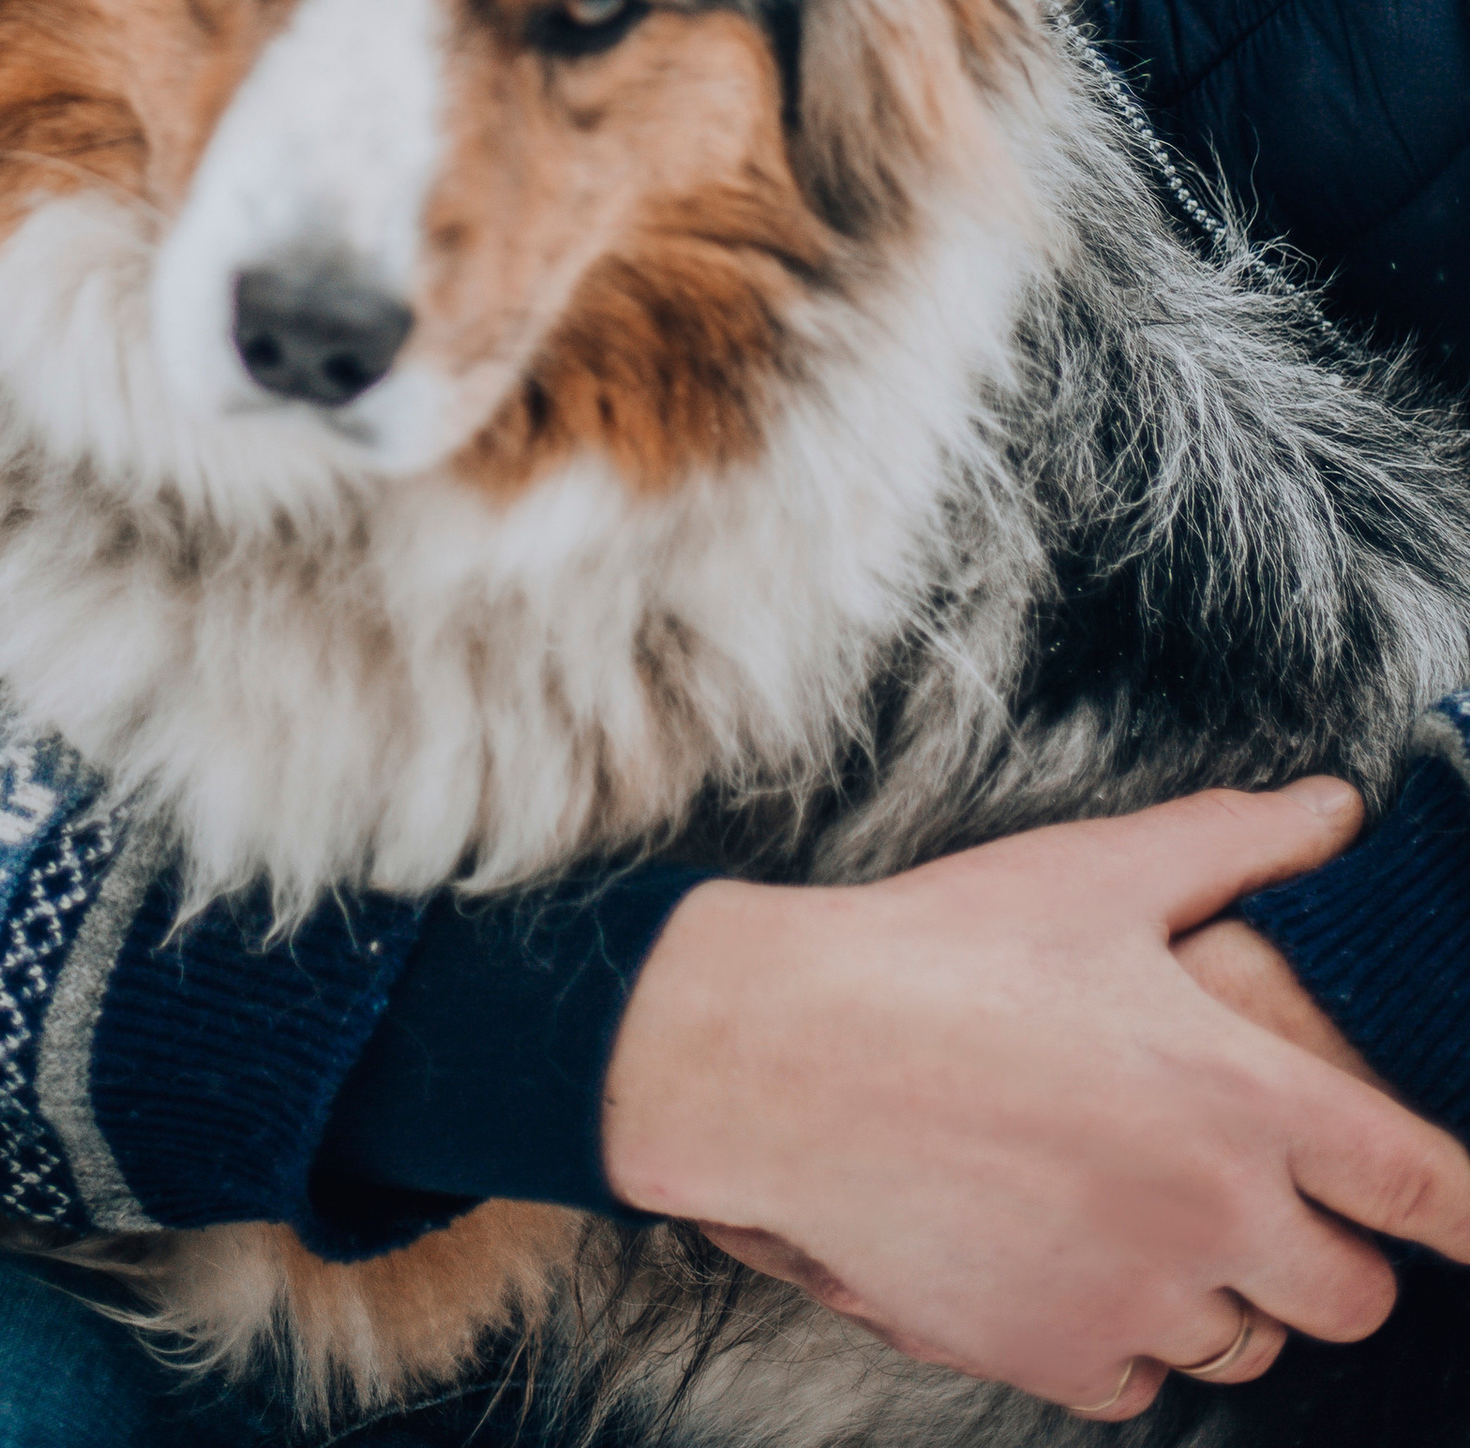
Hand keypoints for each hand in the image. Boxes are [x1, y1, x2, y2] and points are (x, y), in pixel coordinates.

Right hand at [602, 781, 1469, 1421]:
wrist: (781, 1059)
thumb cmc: (939, 951)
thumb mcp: (1094, 874)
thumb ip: (1234, 843)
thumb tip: (1336, 807)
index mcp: (1243, 1095)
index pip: (1424, 1188)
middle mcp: (1213, 1214)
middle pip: (1354, 1298)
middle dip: (1333, 1256)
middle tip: (1272, 1198)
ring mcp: (1138, 1298)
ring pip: (1248, 1343)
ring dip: (1227, 1293)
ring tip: (1149, 1212)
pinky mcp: (1059, 1356)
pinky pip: (1145, 1378)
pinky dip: (1128, 1331)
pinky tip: (1071, 1253)